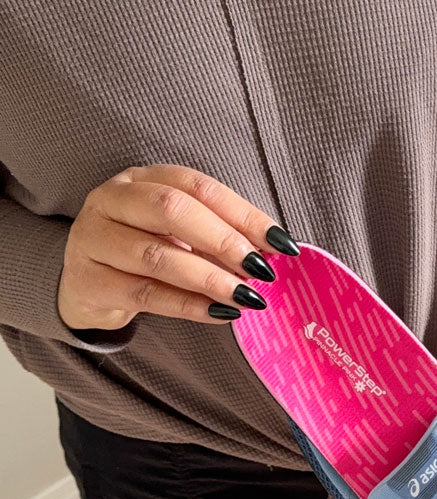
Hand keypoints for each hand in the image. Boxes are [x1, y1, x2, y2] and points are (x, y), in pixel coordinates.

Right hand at [57, 164, 294, 331]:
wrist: (87, 286)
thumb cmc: (145, 254)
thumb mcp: (179, 235)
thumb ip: (219, 235)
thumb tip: (273, 252)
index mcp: (141, 179)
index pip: (197, 186)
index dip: (242, 214)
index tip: (280, 243)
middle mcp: (112, 200)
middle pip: (171, 210)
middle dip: (224, 241)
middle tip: (260, 270)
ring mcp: (94, 240)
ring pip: (157, 257)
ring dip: (210, 278)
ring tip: (247, 297)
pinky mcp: (90, 282)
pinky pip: (146, 294)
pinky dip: (189, 305)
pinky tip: (221, 314)